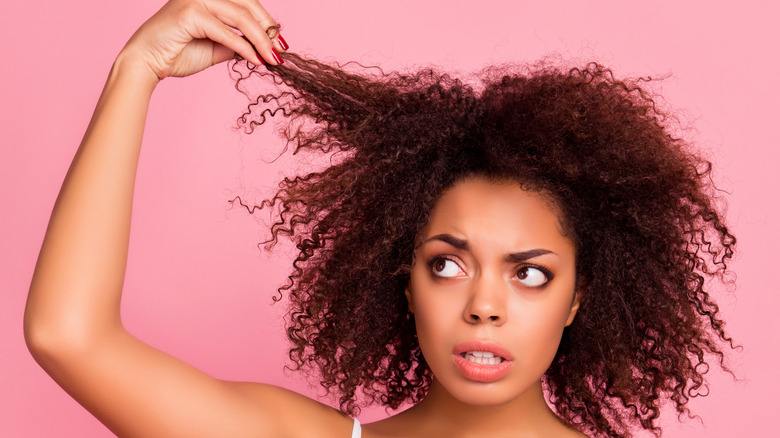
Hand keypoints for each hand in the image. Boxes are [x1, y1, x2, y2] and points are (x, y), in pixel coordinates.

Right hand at [121, 0, 286, 82]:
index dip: (267, 22)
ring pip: (241, 18)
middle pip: (248, 5)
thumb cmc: (176, 54)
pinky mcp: (190, 14)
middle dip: (268, 30)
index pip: (247, 3)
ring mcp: (195, 0)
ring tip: (272, 59)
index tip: (281, 44)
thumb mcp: (216, 47)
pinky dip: (245, 48)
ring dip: (261, 41)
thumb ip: (236, 42)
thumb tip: (262, 47)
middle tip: (280, 52)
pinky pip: (227, 33)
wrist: (146, 64)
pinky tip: (256, 61)